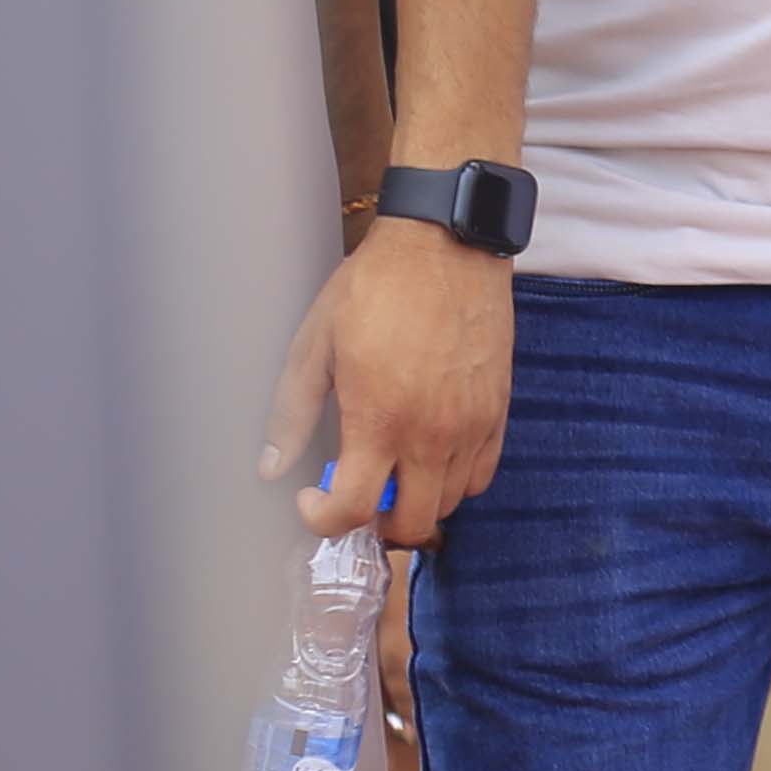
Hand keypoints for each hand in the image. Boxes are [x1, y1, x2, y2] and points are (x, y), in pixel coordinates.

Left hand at [261, 216, 516, 543]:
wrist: (448, 245)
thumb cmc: (376, 289)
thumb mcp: (315, 345)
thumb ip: (291, 412)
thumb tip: (272, 467)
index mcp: (380, 421)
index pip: (354, 511)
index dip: (324, 518)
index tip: (312, 496)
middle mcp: (432, 434)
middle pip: (412, 525)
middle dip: (375, 523)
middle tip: (357, 493)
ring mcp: (472, 424)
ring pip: (450, 503)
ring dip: (416, 501)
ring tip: (394, 471)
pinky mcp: (499, 407)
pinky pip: (483, 472)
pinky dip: (456, 479)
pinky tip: (432, 453)